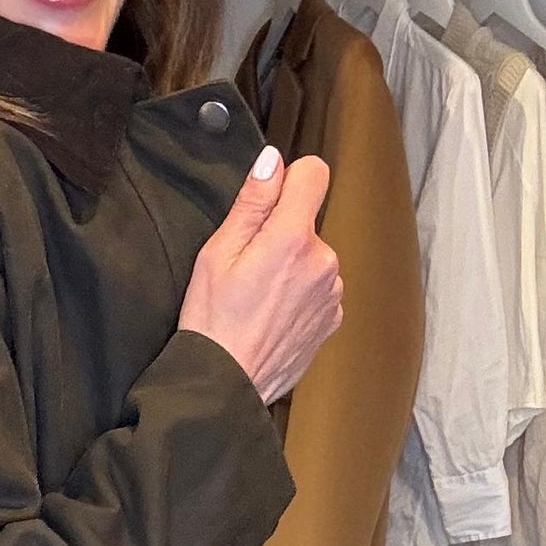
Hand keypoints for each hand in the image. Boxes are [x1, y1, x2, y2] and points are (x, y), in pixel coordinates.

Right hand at [178, 145, 344, 404]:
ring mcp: (332, 293)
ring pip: (314, 258)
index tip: (269, 199)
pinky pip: (319, 289)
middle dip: (283, 234)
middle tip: (248, 268)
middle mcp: (324, 262)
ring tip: (259, 298)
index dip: (289, 179)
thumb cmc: (212, 320)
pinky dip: (300, 296)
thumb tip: (274, 161)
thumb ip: (253, 202)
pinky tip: (272, 316)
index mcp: (293, 238)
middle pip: (308, 222)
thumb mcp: (218, 253)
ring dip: (293, 268)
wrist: (226, 384)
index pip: (315, 174)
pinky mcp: (332, 319)